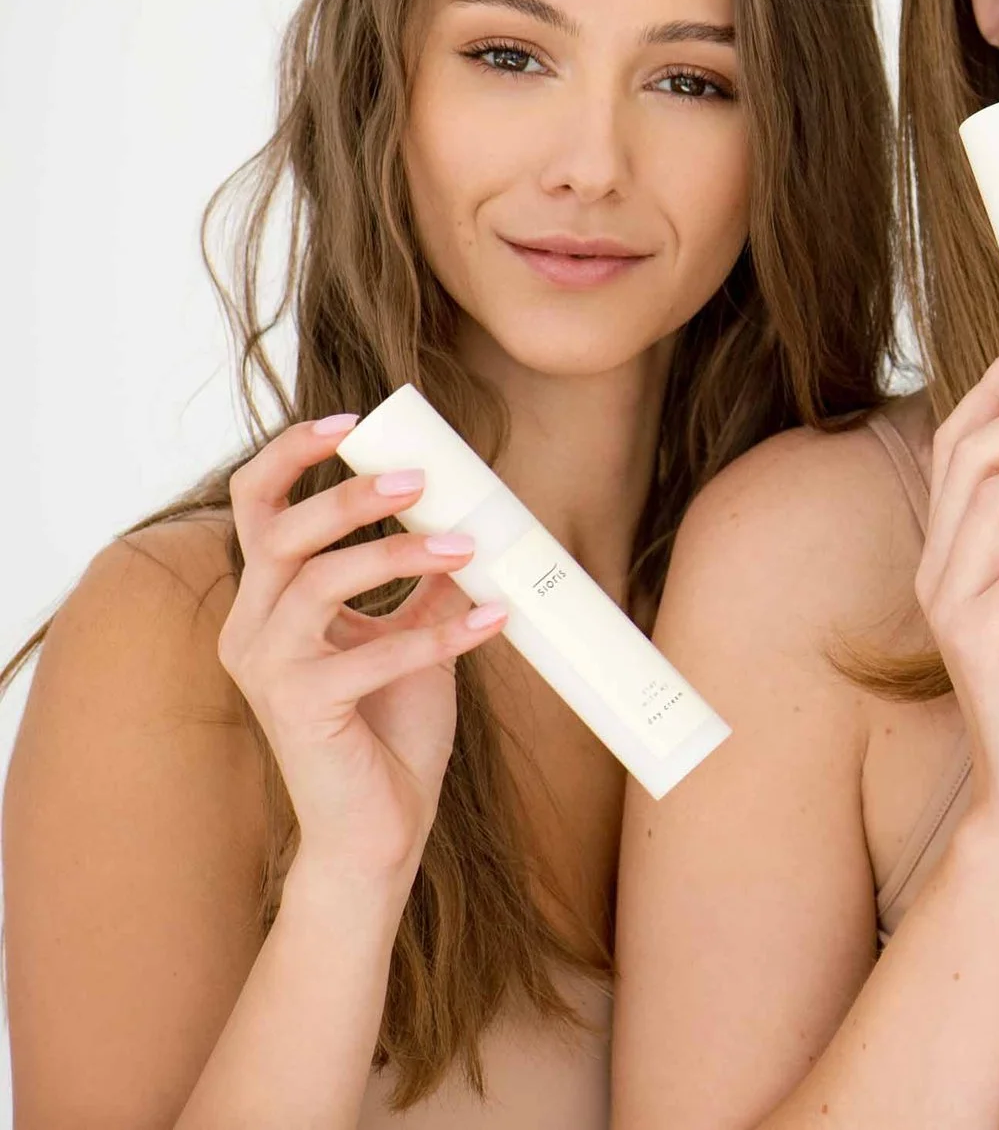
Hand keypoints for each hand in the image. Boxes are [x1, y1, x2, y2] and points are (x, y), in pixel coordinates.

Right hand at [218, 414, 507, 885]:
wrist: (379, 829)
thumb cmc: (389, 731)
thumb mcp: (414, 639)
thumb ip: (426, 583)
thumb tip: (468, 517)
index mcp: (267, 603)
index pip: (257, 509)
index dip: (292, 457)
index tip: (352, 422)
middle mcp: (251, 629)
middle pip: (281, 534)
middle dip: (351, 497)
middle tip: (421, 479)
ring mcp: (268, 670)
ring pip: (318, 583)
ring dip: (398, 556)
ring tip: (467, 547)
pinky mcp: (300, 710)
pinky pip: (370, 654)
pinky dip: (438, 633)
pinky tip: (494, 619)